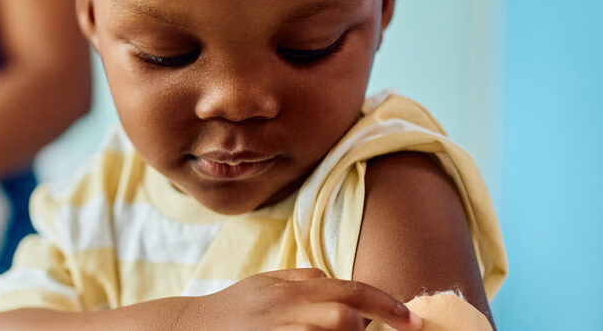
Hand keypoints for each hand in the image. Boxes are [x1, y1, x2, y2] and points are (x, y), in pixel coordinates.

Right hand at [177, 269, 422, 330]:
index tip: (414, 320)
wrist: (188, 329)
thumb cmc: (233, 309)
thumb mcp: (267, 283)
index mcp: (291, 288)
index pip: (350, 291)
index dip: (387, 304)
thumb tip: (335, 277)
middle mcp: (286, 308)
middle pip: (343, 314)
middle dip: (374, 323)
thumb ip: (302, 277)